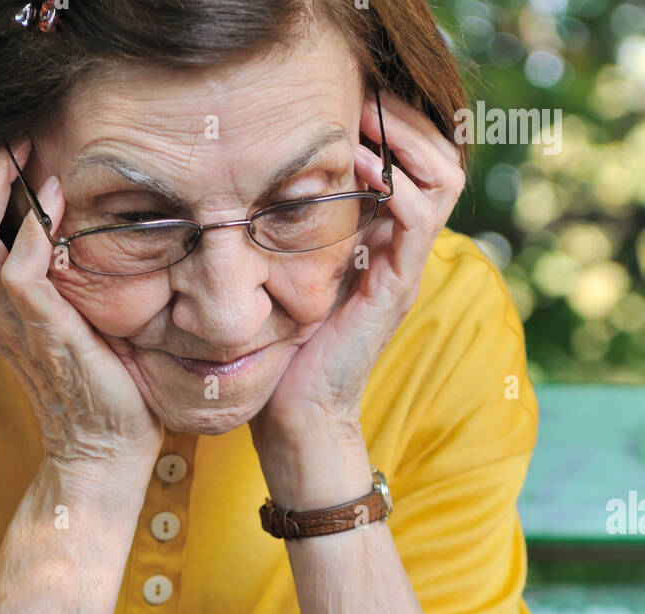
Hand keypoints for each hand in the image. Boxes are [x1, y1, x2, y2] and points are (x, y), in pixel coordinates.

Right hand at [0, 142, 163, 479]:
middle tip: (11, 141)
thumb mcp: (63, 306)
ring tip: (28, 158)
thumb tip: (67, 203)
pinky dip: (37, 228)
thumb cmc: (96, 374)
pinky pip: (19, 270)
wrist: (106, 444)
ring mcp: (10, 318)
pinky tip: (61, 203)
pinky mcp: (45, 332)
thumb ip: (49, 263)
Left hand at [249, 90, 465, 460]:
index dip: (396, 125)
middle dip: (407, 121)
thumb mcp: (293, 273)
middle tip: (366, 100)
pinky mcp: (394, 288)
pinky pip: (417, 220)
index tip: (355, 101)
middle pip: (444, 161)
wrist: (296, 414)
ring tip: (364, 125)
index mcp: (385, 243)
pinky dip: (395, 184)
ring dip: (406, 143)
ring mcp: (404, 269)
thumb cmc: (286, 349)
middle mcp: (404, 251)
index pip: (421, 164)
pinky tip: (357, 169)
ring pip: (444, 180)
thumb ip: (301, 230)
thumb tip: (269, 181)